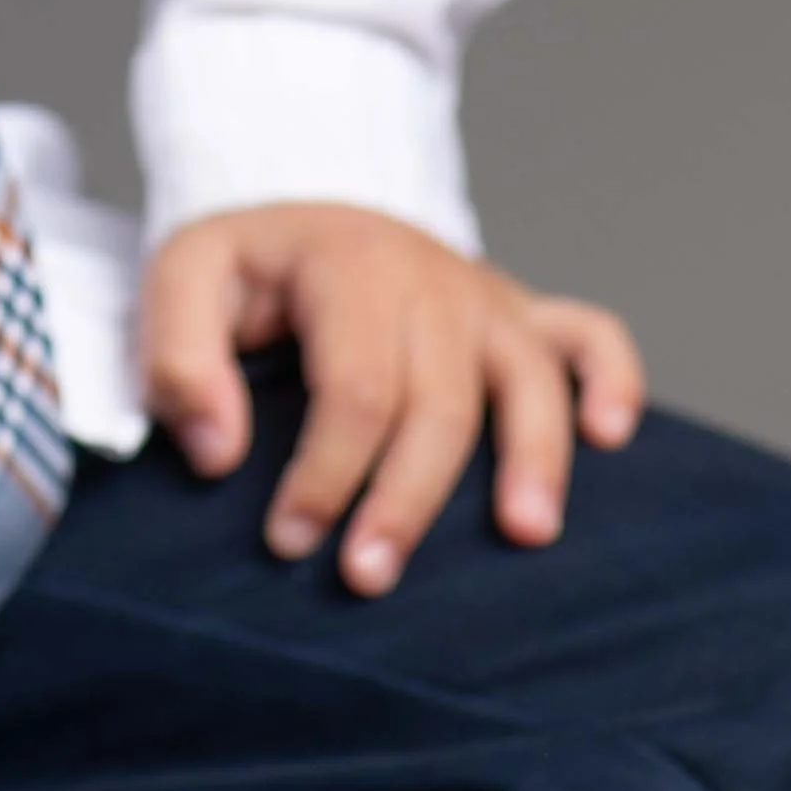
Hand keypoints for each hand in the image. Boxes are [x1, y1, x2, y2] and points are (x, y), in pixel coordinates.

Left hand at [140, 202, 644, 594]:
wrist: (301, 212)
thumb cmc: (244, 269)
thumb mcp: (181, 282)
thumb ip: (179, 360)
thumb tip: (217, 456)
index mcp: (347, 264)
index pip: (355, 387)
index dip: (326, 473)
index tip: (287, 539)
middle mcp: (430, 276)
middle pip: (440, 403)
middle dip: (407, 500)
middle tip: (368, 578)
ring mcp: (483, 295)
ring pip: (527, 379)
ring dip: (532, 459)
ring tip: (523, 536)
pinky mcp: (519, 314)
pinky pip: (589, 335)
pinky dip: (611, 380)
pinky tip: (610, 438)